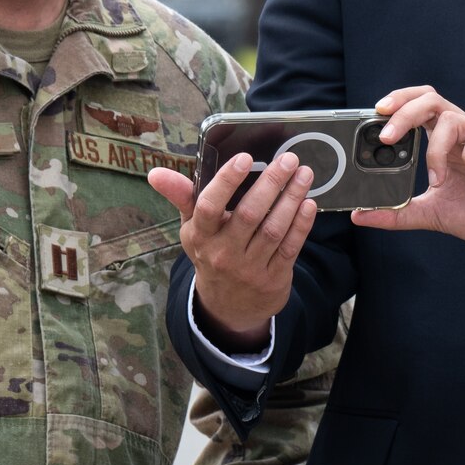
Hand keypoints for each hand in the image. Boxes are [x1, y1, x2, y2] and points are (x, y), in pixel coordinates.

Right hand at [148, 150, 317, 344]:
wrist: (227, 306)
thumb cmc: (210, 252)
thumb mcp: (192, 228)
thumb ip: (181, 196)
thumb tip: (155, 173)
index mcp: (200, 236)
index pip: (209, 206)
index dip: (226, 181)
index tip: (245, 158)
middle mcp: (223, 253)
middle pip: (249, 214)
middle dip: (271, 184)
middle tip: (288, 160)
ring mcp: (249, 267)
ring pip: (273, 229)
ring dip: (291, 199)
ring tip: (304, 174)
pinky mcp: (273, 277)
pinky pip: (289, 247)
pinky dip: (301, 224)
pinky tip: (308, 203)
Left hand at [350, 85, 464, 261]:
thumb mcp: (433, 215)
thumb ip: (399, 213)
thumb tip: (360, 215)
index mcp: (445, 145)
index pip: (418, 108)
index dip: (397, 104)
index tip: (374, 116)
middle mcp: (463, 135)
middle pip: (431, 100)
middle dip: (405, 111)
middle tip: (387, 134)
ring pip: (453, 118)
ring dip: (437, 148)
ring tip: (438, 180)